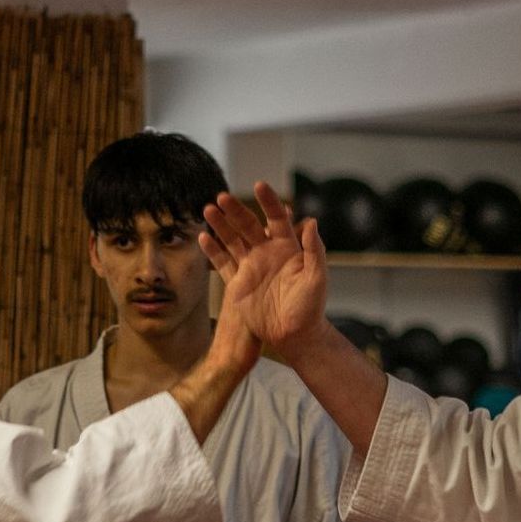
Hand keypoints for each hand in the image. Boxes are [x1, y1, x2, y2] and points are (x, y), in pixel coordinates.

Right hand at [200, 183, 329, 360]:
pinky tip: (203, 237)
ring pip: (233, 240)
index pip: (277, 218)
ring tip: (208, 209)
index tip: (259, 186)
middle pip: (249, 225)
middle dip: (236, 211)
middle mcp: (267, 253)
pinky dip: (213, 250)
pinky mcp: (238, 283)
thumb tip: (311, 221)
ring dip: (221, 224)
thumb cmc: (310, 308)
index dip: (269, 202)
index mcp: (288, 247)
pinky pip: (223, 263)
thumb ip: (314, 250)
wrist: (294, 335)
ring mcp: (251, 267)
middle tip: (222, 197)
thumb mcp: (317, 278)